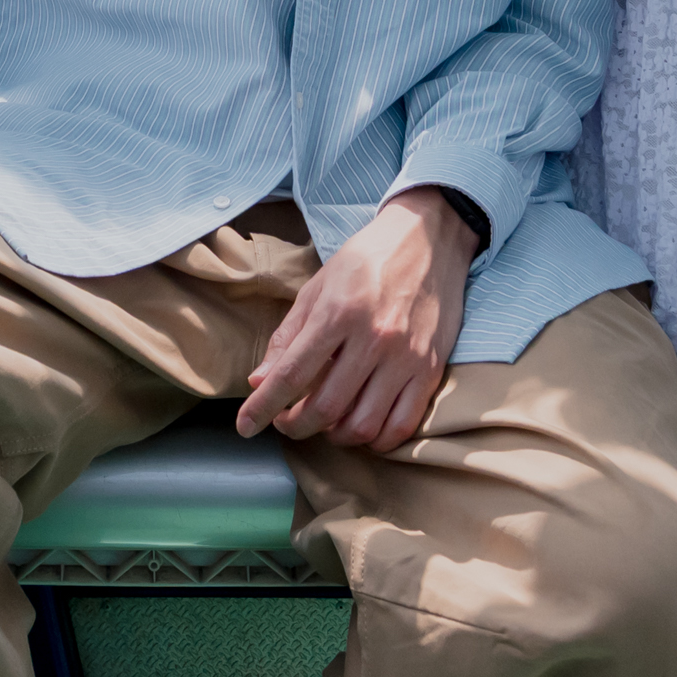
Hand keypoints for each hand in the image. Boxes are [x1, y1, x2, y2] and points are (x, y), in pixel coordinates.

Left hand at [238, 189, 475, 452]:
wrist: (429, 237)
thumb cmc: (367, 261)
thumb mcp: (318, 288)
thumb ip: (288, 337)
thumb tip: (259, 381)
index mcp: (338, 313)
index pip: (291, 375)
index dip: (262, 407)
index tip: (245, 426)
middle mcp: (373, 338)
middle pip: (325, 407)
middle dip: (295, 426)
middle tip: (286, 421)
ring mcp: (406, 357)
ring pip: (363, 425)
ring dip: (334, 436)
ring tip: (324, 422)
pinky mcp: (432, 369)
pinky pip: (403, 425)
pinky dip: (376, 440)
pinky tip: (362, 428)